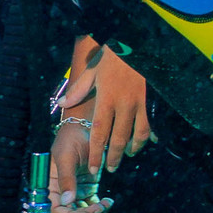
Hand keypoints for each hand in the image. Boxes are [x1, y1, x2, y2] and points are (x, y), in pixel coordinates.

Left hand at [51, 40, 151, 212]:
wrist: (133, 43)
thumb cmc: (110, 56)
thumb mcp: (91, 70)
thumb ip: (78, 89)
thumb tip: (63, 102)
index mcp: (106, 98)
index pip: (100, 132)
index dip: (97, 152)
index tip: (93, 167)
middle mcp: (123, 104)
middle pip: (118, 138)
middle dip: (113, 157)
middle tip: (109, 169)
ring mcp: (138, 103)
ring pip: (137, 134)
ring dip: (131, 148)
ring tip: (126, 156)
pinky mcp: (149, 100)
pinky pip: (149, 123)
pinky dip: (147, 136)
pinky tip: (143, 142)